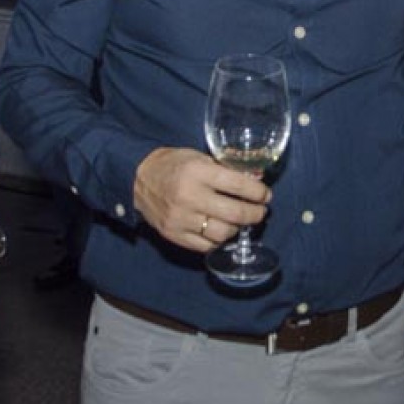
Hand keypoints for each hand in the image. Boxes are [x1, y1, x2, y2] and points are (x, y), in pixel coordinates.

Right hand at [132, 146, 269, 251]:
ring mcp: (181, 218)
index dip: (258, 192)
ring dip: (238, 229)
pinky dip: (219, 241)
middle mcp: (190, 196)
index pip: (238, 185)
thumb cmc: (173, 164)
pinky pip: (206, 246)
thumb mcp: (199, 157)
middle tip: (260, 212)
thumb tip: (255, 180)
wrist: (137, 178)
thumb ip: (225, 169)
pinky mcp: (174, 234)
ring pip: (223, 233)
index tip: (266, 194)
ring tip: (240, 222)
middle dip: (255, 214)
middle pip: (235, 213)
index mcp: (197, 172)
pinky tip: (223, 231)